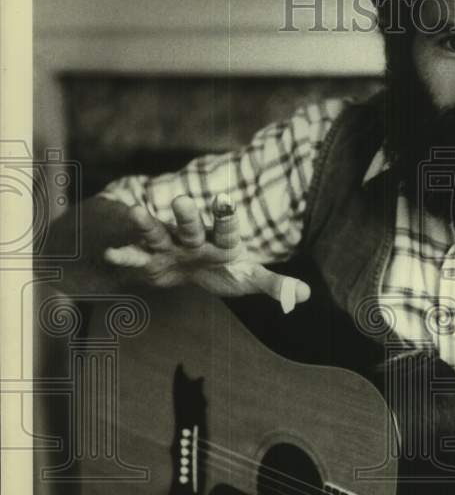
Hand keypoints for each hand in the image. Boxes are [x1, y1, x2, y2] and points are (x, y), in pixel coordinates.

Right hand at [103, 194, 309, 308]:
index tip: (225, 203)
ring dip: (147, 224)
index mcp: (221, 240)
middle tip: (182, 199)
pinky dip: (124, 254)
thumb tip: (304, 295)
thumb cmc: (223, 268)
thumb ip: (274, 284)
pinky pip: (135, 255)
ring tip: (134, 211)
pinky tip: (110, 253)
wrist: (187, 267)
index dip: (224, 218)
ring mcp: (169, 245)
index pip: (225, 229)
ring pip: (158, 232)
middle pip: (190, 225)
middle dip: (185, 214)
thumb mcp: (248, 278)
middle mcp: (194, 237)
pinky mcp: (149, 258)